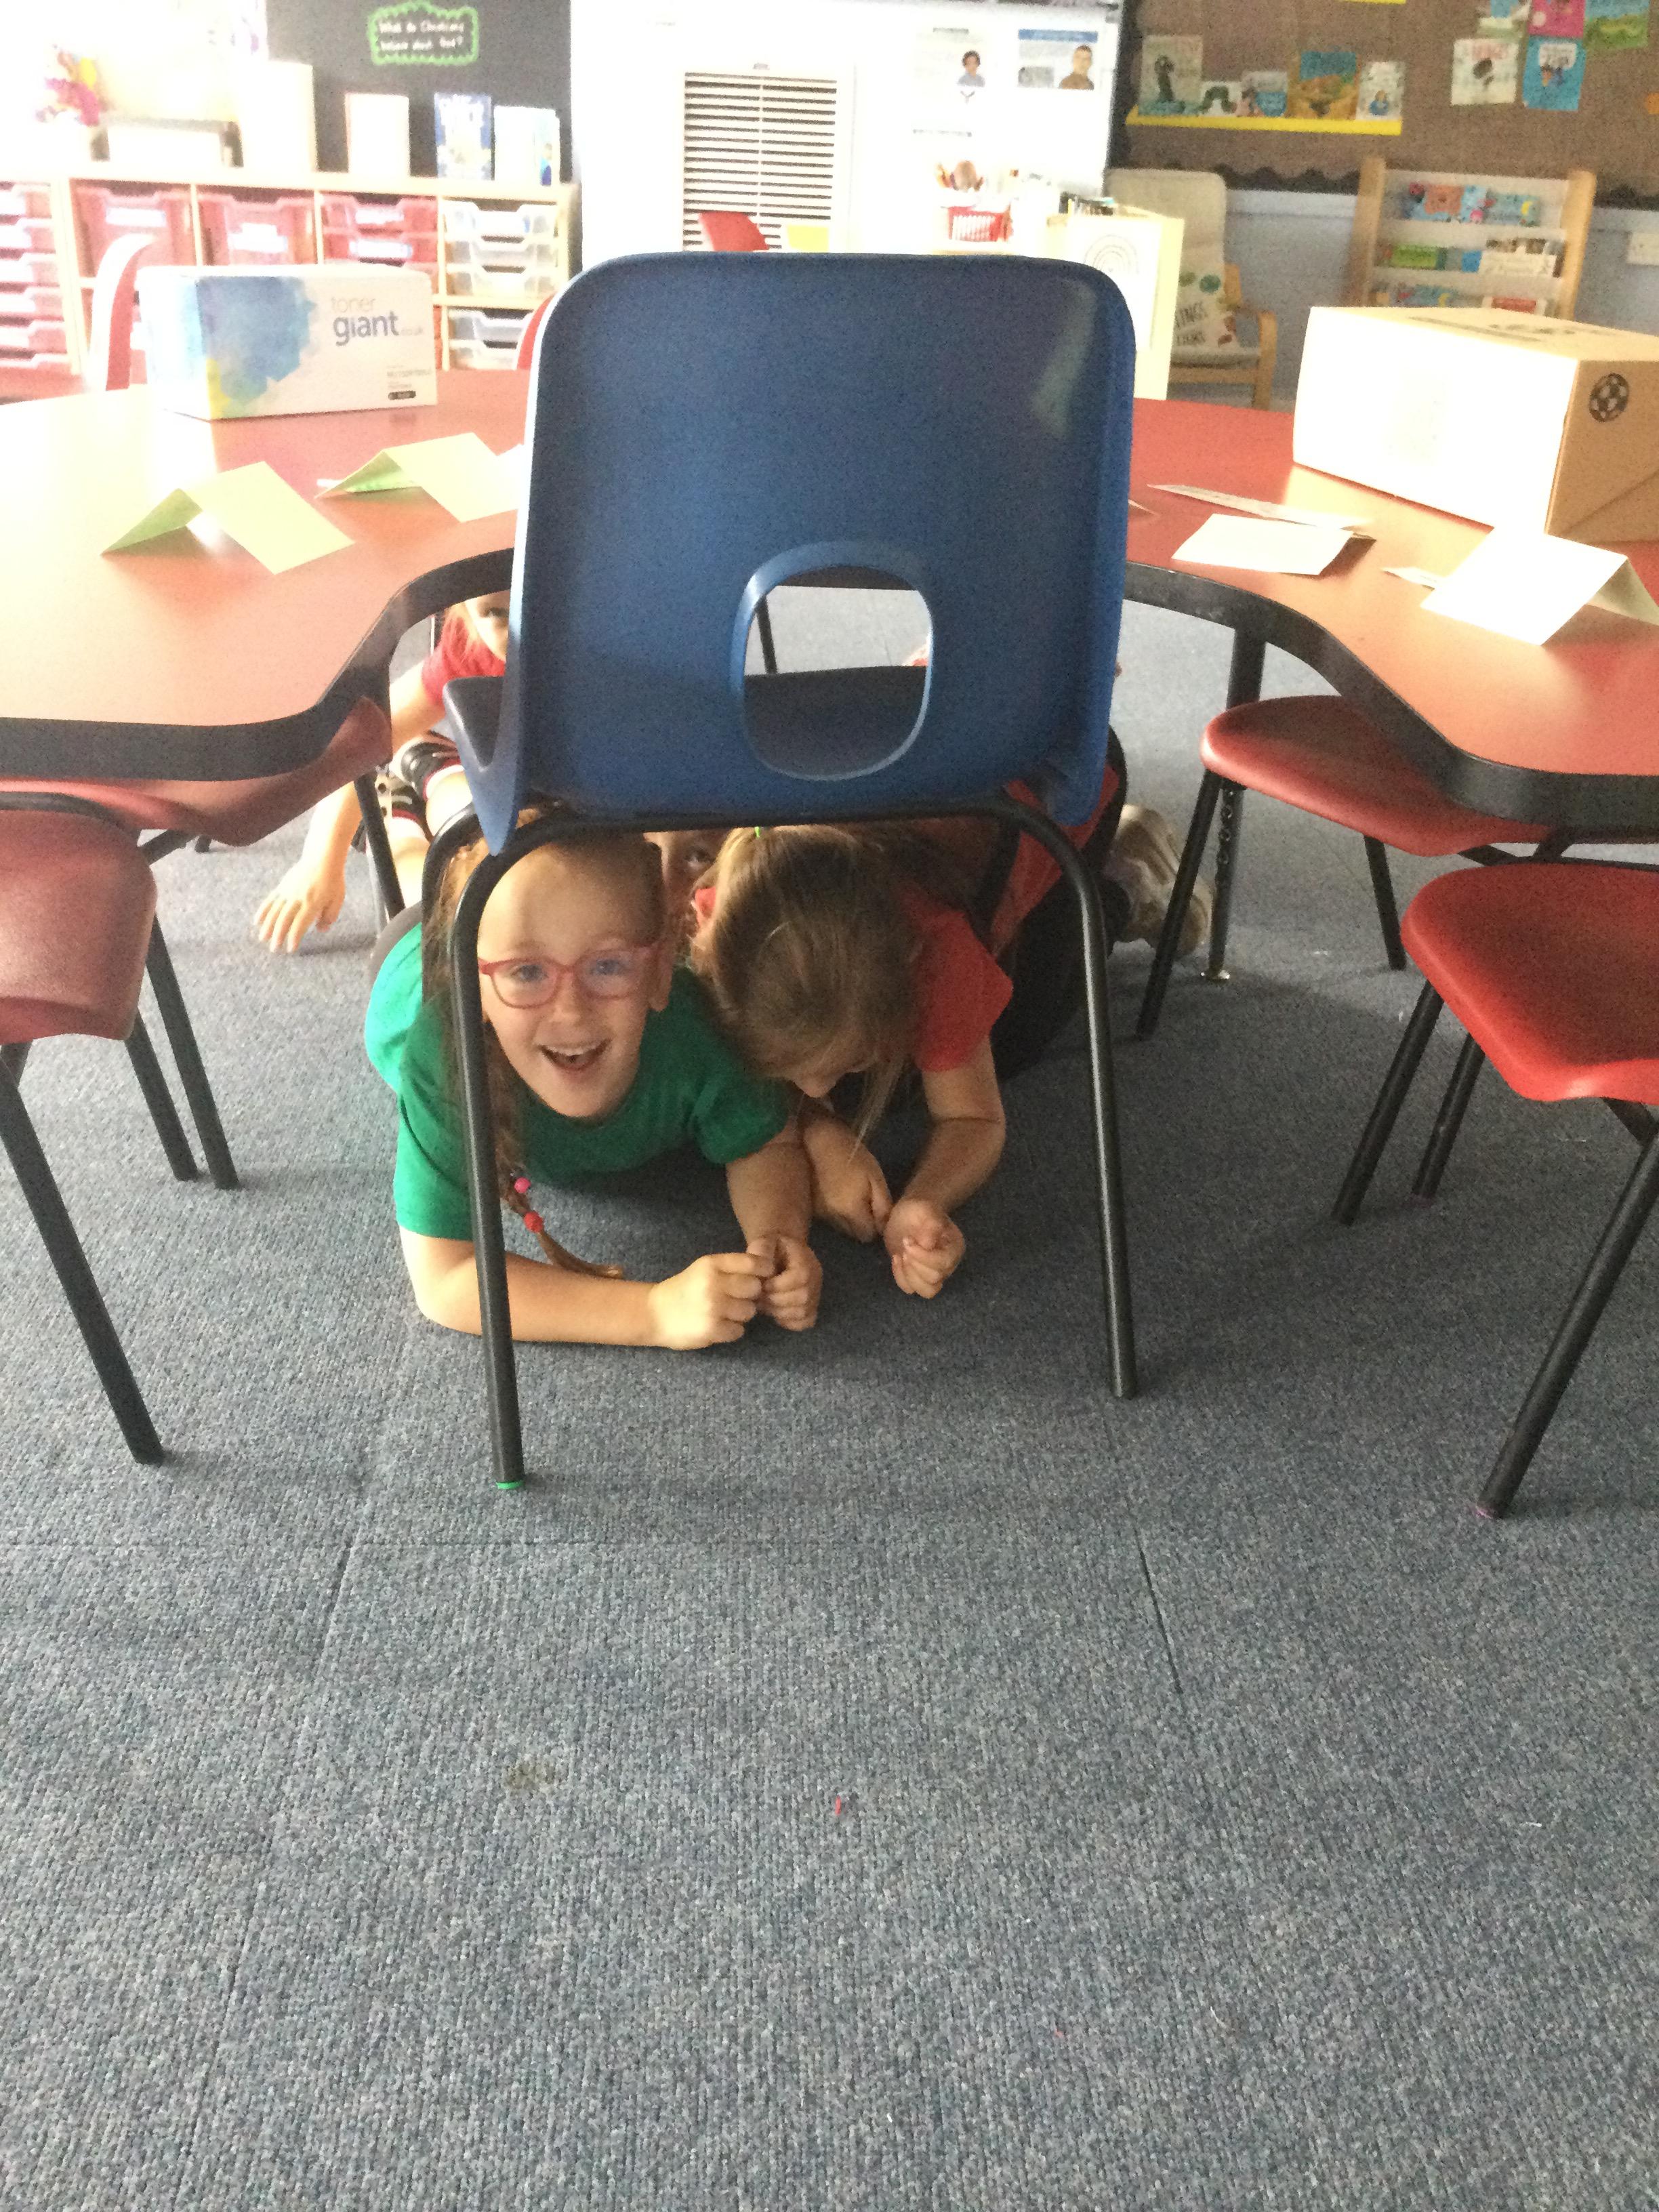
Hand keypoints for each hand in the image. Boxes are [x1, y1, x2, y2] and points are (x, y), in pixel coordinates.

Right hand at [253, 858, 346, 952]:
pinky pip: (270, 900)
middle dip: (278, 935)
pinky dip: (263, 911)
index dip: (294, 937)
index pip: (300, 924)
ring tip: (262, 938)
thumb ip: (330, 916)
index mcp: (312, 903)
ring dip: (267, 926)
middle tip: (274, 949)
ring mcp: (288, 891)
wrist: (322, 858)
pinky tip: (257, 921)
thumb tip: (320, 930)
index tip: (290, 949)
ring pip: (274, 911)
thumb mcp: (338, 899)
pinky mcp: (282, 886)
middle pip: (284, 919)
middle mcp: (297, 898)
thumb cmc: (333, 880)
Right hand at [646, 1251, 768, 1349]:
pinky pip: (739, 1331)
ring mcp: (713, 1308)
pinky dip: (731, 1331)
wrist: (654, 1314)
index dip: (763, 1270)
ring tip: (724, 1313)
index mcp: (712, 1264)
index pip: (752, 1263)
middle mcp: (713, 1284)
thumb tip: (767, 1270)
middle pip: (755, 1288)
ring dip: (741, 1315)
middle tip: (735, 1299)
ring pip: (749, 1311)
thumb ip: (731, 1267)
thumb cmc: (685, 1289)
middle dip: (749, 1295)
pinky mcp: (712, 1329)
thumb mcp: (704, 1269)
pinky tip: (717, 1325)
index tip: (762, 1277)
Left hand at [749, 1234, 821, 1332]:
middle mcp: (816, 1277)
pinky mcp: (812, 1307)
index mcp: (805, 1259)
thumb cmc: (771, 1249)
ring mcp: (816, 1294)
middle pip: (803, 1297)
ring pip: (803, 1312)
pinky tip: (776, 1313)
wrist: (781, 1253)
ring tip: (764, 1305)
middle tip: (759, 1298)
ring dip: (779, 1313)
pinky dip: (789, 1322)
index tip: (763, 1285)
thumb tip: (762, 1267)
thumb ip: (762, 1250)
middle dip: (776, 1301)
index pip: (801, 1276)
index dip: (779, 1285)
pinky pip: (805, 1322)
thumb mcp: (764, 1242)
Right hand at [803, 1116, 891, 1242]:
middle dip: (862, 1223)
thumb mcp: (874, 1175)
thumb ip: (882, 1205)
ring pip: (840, 1227)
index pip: (868, 1235)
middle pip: (853, 1234)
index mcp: (851, 1211)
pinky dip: (835, 1211)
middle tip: (866, 1201)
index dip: (875, 1225)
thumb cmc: (850, 1153)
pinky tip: (836, 1193)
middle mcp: (833, 1219)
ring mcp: (819, 1213)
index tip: (877, 1210)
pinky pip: (828, 1218)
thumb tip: (886, 1228)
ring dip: (848, 1218)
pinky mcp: (810, 1206)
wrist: (815, 1137)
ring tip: (851, 1194)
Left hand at [883, 1196, 964, 1298]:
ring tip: (901, 1256)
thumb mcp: (926, 1209)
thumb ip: (931, 1225)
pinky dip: (900, 1278)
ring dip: (909, 1276)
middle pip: (935, 1279)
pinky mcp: (917, 1276)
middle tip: (904, 1247)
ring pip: (927, 1291)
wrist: (909, 1213)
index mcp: (954, 1248)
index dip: (923, 1256)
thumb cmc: (920, 1210)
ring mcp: (933, 1273)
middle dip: (915, 1264)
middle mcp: (948, 1264)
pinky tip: (896, 1259)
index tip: (907, 1240)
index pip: (943, 1263)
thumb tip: (928, 1245)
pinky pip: (911, 1289)